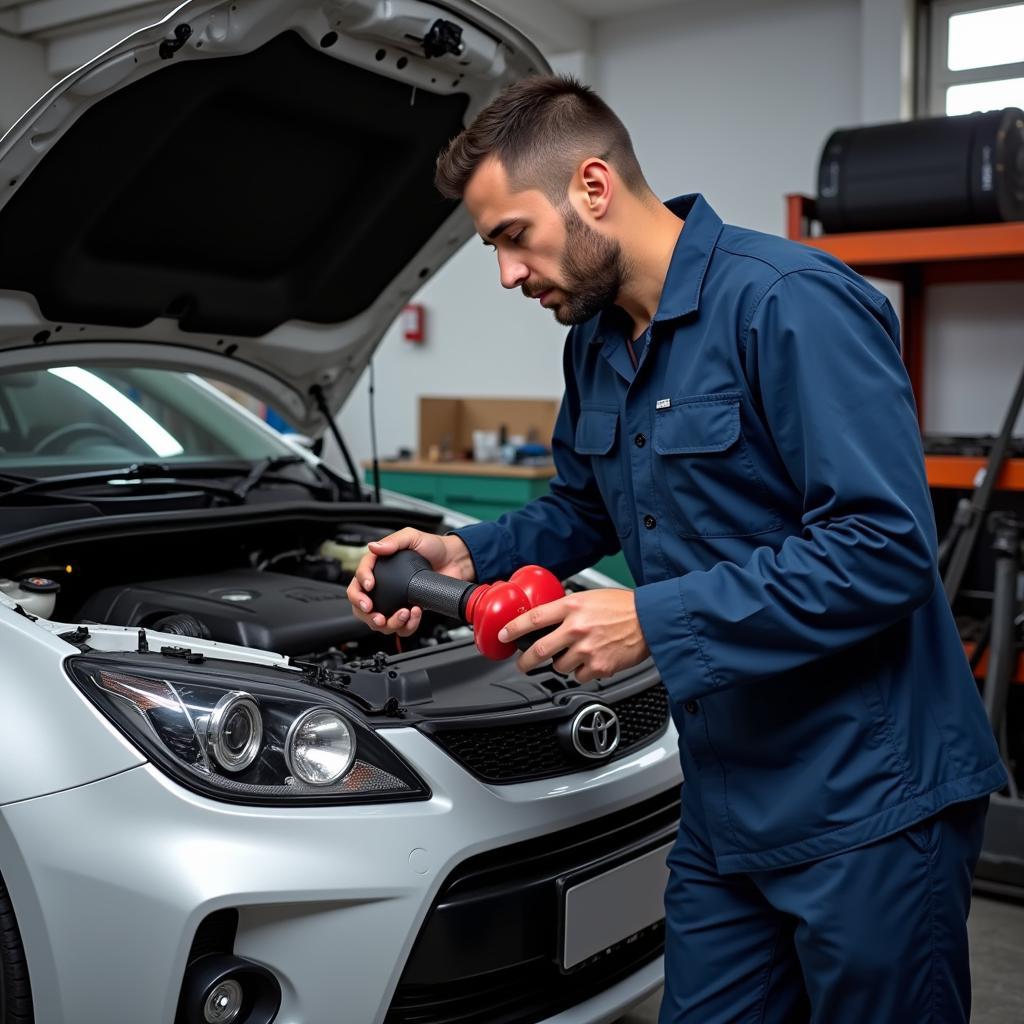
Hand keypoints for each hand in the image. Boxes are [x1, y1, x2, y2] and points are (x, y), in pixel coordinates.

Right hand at [347, 529, 474, 636]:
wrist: (454, 561)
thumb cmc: (433, 546)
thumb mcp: (412, 536)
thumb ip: (393, 541)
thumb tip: (374, 546)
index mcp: (380, 566)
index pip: (358, 578)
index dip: (359, 586)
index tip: (369, 587)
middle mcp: (384, 585)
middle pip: (362, 605)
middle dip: (367, 614)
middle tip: (377, 615)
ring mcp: (395, 600)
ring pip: (380, 621)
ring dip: (390, 623)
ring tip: (404, 613)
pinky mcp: (409, 610)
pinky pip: (401, 626)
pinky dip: (407, 625)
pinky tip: (415, 612)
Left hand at [498, 588, 649, 683]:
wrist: (652, 620)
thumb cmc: (625, 607)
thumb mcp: (591, 597)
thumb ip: (570, 608)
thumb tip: (551, 617)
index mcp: (572, 607)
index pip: (534, 618)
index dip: (513, 628)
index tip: (503, 635)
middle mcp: (576, 628)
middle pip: (539, 650)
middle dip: (526, 661)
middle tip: (523, 664)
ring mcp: (587, 649)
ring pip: (560, 666)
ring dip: (563, 664)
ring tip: (577, 654)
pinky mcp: (599, 666)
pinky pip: (580, 676)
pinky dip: (583, 672)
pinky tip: (593, 660)